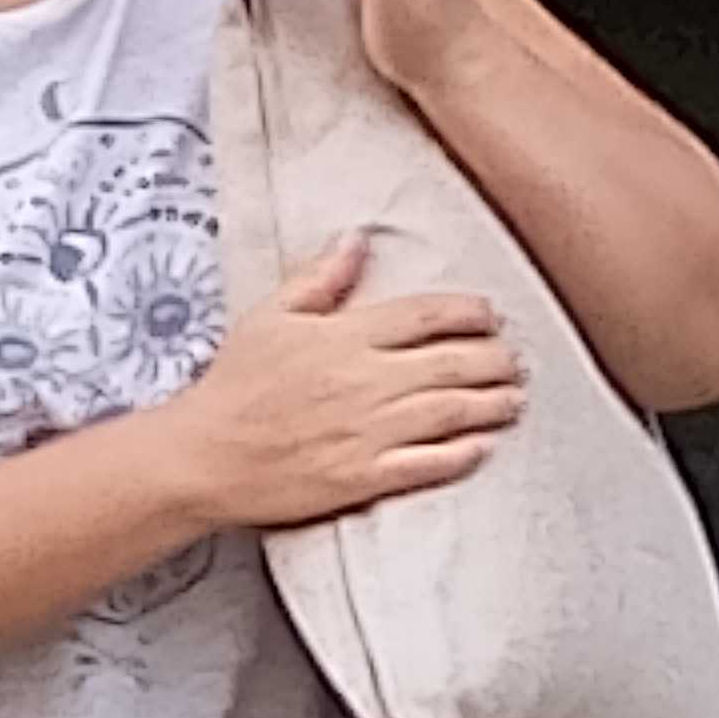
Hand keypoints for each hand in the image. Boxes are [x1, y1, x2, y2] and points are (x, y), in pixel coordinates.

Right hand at [163, 236, 521, 532]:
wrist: (203, 457)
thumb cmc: (232, 385)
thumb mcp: (269, 316)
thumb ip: (320, 278)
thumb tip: (357, 239)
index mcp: (346, 335)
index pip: (427, 315)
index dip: (470, 314)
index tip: (491, 316)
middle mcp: (366, 380)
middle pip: (452, 364)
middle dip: (494, 360)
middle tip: (515, 361)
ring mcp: (368, 432)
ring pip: (450, 412)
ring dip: (491, 405)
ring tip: (514, 399)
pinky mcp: (363, 478)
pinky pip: (427, 465)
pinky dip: (461, 455)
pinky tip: (482, 447)